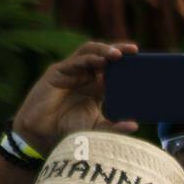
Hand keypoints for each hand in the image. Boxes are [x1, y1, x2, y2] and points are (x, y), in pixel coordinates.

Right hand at [13, 42, 138, 155]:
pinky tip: (100, 61)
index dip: (126, 62)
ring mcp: (70, 72)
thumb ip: (114, 127)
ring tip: (118, 54)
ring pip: (89, 52)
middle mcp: (84, 75)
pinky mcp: (57, 72)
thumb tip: (135, 125)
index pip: (113, 68)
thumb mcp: (96, 129)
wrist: (41, 134)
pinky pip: (74, 62)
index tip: (142, 61)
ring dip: (104, 50)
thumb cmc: (68, 130)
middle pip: (103, 55)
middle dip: (118, 50)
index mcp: (95, 86)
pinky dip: (88, 60)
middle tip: (134, 50)